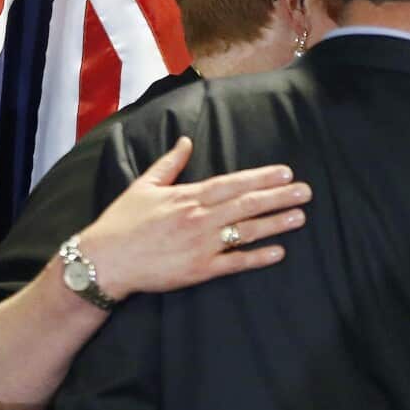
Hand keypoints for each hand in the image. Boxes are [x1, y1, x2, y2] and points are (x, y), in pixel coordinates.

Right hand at [77, 137, 310, 300]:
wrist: (103, 261)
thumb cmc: (121, 222)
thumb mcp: (144, 186)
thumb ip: (169, 163)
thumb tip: (186, 140)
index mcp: (188, 197)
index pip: (233, 183)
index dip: (261, 177)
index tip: (286, 172)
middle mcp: (199, 218)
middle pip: (247, 205)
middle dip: (279, 197)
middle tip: (306, 192)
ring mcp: (201, 245)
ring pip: (246, 231)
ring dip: (275, 224)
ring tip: (300, 217)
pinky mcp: (199, 270)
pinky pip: (234, 262)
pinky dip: (257, 257)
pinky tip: (279, 252)